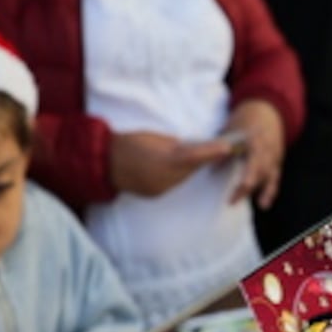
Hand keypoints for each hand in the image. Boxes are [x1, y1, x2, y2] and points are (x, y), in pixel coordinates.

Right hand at [109, 130, 232, 196]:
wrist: (104, 163)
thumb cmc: (130, 143)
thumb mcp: (154, 137)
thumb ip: (176, 145)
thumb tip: (192, 147)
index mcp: (164, 160)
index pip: (194, 156)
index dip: (212, 152)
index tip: (227, 147)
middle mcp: (164, 177)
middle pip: (191, 169)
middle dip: (203, 159)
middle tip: (216, 148)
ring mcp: (160, 188)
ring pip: (183, 178)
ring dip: (189, 168)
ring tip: (190, 157)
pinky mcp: (155, 194)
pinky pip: (172, 184)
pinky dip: (176, 176)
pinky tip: (173, 168)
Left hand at [224, 100, 285, 208]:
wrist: (267, 109)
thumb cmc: (246, 117)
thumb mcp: (232, 128)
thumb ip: (223, 146)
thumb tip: (212, 165)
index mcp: (256, 142)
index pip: (251, 168)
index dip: (242, 183)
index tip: (230, 193)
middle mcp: (268, 150)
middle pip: (260, 174)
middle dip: (248, 189)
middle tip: (233, 201)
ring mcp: (275, 155)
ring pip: (271, 176)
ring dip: (265, 192)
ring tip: (261, 206)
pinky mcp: (278, 158)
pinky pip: (276, 176)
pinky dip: (271, 189)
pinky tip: (265, 202)